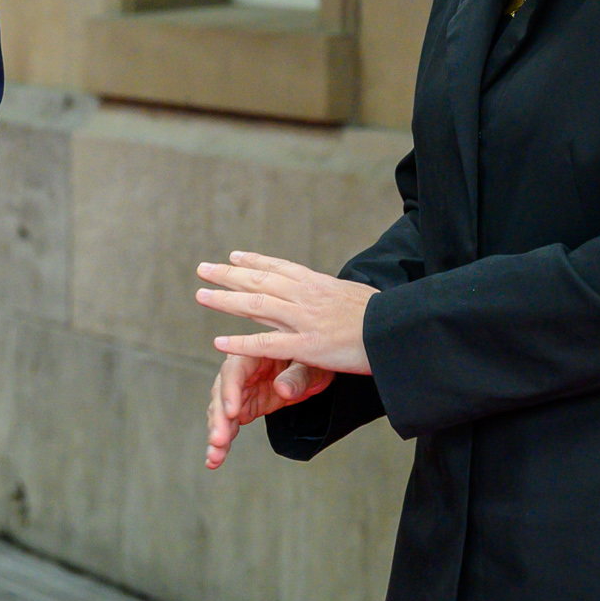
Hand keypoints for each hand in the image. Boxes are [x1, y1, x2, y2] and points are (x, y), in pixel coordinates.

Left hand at [196, 251, 375, 373]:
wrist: (399, 330)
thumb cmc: (384, 316)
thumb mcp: (357, 295)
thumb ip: (336, 295)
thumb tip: (332, 293)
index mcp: (318, 283)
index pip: (279, 266)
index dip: (254, 260)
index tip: (234, 255)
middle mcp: (305, 295)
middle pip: (259, 280)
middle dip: (228, 273)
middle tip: (203, 268)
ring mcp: (303, 319)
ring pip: (255, 304)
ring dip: (224, 300)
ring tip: (201, 295)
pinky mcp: (306, 346)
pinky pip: (266, 344)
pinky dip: (240, 342)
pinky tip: (219, 342)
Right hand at [204, 354, 330, 469]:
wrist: (315, 373)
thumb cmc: (313, 362)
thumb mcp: (311, 367)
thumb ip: (297, 376)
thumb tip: (282, 388)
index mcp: (253, 353)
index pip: (234, 370)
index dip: (230, 390)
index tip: (231, 412)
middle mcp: (241, 372)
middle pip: (221, 394)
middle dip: (218, 419)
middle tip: (219, 440)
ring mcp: (241, 391)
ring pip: (221, 413)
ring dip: (217, 434)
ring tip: (215, 456)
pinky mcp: (244, 407)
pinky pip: (229, 424)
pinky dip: (222, 442)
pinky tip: (215, 459)